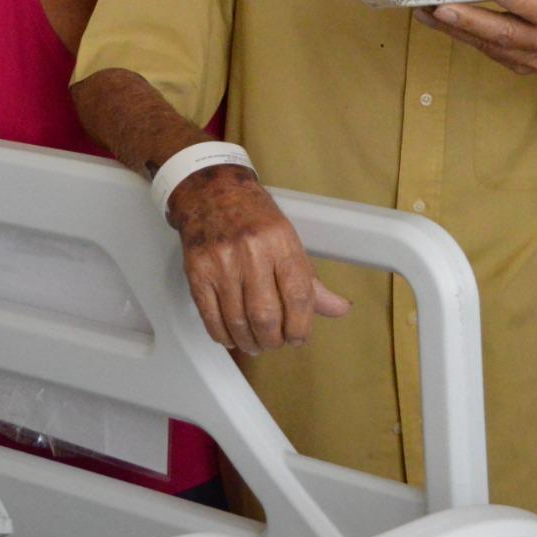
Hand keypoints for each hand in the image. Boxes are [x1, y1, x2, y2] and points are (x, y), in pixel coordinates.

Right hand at [165, 165, 351, 354]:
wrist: (211, 192)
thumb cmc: (253, 217)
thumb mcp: (289, 241)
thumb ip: (311, 281)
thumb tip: (339, 308)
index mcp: (280, 241)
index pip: (298, 296)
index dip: (301, 326)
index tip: (299, 337)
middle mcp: (250, 251)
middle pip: (266, 314)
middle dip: (275, 339)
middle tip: (276, 342)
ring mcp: (221, 262)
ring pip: (238, 320)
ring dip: (250, 342)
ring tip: (256, 343)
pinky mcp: (197, 272)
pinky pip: (211, 317)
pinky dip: (224, 335)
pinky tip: (233, 336)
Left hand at [426, 0, 536, 76]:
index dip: (520, 2)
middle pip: (508, 34)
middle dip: (473, 21)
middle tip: (442, 7)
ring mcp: (530, 57)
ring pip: (489, 45)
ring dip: (455, 29)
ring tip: (424, 10)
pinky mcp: (516, 63)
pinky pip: (484, 49)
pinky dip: (458, 35)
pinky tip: (432, 19)